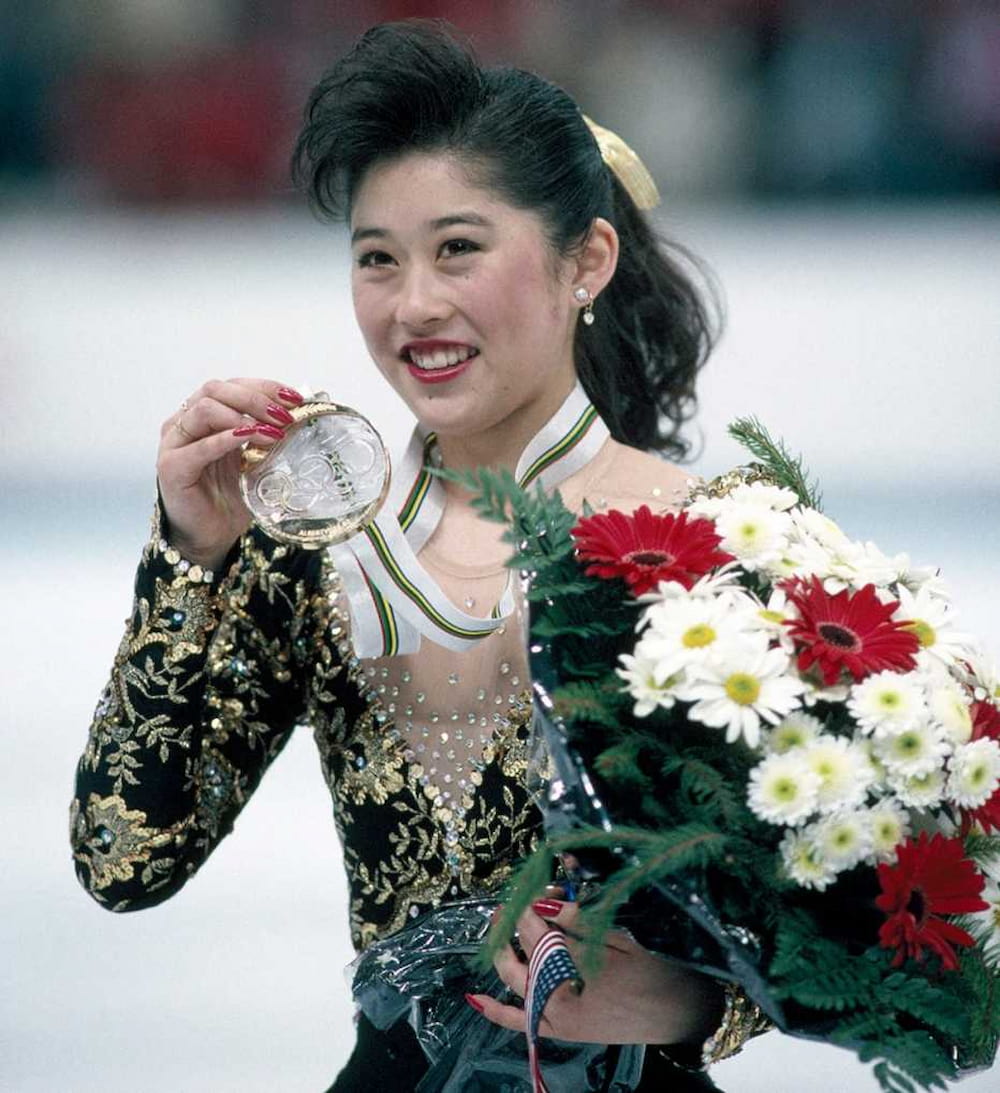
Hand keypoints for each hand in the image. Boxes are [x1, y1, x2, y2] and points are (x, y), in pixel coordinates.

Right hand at [156, 379, 303, 569]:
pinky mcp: (172, 467)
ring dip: (244, 415)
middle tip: (284, 416)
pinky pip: (199, 446)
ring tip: (273, 432)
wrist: (212, 534)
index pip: (232, 386)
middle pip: (216, 389)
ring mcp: (174, 443)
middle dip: (256, 398)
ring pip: (204, 408)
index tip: (294, 399)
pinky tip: (249, 438)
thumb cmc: (230, 495)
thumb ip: (267, 435)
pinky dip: (226, 438)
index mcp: (204, 416)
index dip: (264, 387)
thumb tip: (300, 414)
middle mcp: (185, 423)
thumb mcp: (255, 458)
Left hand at [469, 899, 722, 1045]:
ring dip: (504, 954)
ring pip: (516, 984)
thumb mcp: (620, 940)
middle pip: (524, 955)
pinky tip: (474, 998)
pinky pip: (519, 1023)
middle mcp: (561, 1002)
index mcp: (579, 975)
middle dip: (516, 925)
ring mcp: (557, 1021)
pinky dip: (496, 1011)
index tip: (535, 888)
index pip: (541, 931)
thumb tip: (546, 902)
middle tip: (514, 902)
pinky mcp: (560, 1032)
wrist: (681, 1015)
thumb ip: (580, 922)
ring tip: (500, 926)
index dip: (534, 905)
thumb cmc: (656, 973)